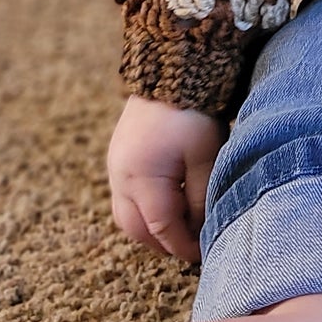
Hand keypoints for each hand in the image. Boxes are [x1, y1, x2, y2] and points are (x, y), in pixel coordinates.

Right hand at [107, 94, 224, 262]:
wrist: (171, 68)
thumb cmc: (193, 114)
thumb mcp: (206, 158)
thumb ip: (201, 199)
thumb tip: (199, 231)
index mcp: (142, 179)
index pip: (161, 229)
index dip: (183, 246)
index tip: (204, 254)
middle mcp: (120, 177)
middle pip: (136, 228)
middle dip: (163, 243)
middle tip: (191, 248)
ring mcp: (115, 165)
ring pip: (126, 216)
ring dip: (150, 228)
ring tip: (180, 229)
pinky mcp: (118, 155)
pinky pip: (125, 195)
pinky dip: (143, 209)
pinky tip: (167, 204)